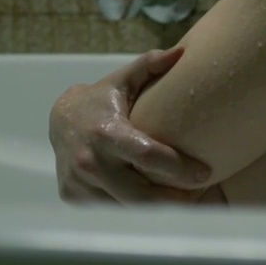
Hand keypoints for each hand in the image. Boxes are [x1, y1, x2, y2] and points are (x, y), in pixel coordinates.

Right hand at [49, 46, 213, 204]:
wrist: (61, 120)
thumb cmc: (102, 100)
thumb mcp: (124, 79)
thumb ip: (150, 64)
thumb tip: (181, 52)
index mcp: (105, 132)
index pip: (147, 156)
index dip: (179, 168)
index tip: (205, 172)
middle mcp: (90, 162)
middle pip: (140, 195)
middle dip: (174, 199)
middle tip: (199, 195)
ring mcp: (80, 184)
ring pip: (127, 210)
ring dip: (158, 209)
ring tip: (183, 201)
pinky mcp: (74, 198)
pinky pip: (112, 211)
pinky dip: (135, 211)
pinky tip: (155, 204)